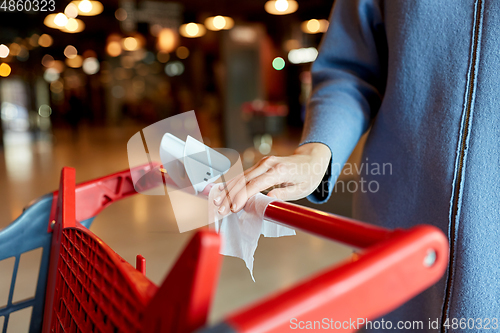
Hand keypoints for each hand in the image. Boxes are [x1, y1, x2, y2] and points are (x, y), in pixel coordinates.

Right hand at [213, 143, 330, 214]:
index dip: (243, 196)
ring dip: (227, 190)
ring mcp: (263, 163)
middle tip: (220, 209)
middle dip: (230, 195)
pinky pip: (243, 175)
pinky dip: (232, 184)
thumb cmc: (309, 176)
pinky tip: (223, 192)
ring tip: (216, 202)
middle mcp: (268, 164)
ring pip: (241, 176)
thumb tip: (266, 200)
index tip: (233, 208)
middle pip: (244, 180)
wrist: (312, 159)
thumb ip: (283, 194)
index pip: (256, 184)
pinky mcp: (260, 164)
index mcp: (279, 170)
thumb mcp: (302, 189)